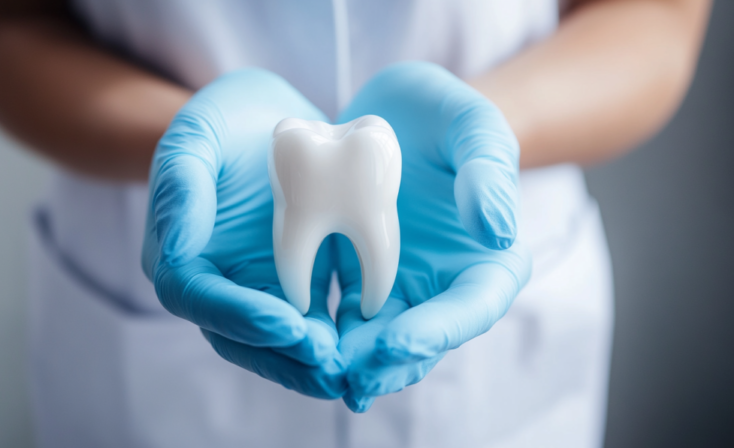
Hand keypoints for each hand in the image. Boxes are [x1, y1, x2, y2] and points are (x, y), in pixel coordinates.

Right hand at [142, 69, 345, 398]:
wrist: (265, 118)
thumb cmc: (222, 121)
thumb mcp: (197, 136)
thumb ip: (180, 186)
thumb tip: (174, 250)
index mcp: (179, 255)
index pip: (200, 300)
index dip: (241, 318)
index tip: (288, 325)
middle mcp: (217, 283)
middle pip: (241, 336)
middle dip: (284, 356)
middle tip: (331, 364)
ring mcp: (257, 287)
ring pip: (280, 338)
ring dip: (313, 359)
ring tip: (355, 369)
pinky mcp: (297, 282)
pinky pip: (316, 317)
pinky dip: (339, 335)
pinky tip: (372, 342)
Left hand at [335, 62, 531, 410]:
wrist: (398, 112)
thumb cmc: (447, 115)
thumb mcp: (473, 127)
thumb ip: (488, 173)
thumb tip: (499, 233)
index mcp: (488, 260)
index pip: (473, 308)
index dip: (439, 331)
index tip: (399, 341)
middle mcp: (447, 284)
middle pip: (423, 338)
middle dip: (386, 362)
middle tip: (346, 376)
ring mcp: (403, 286)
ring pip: (380, 337)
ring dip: (351, 358)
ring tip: (317, 369)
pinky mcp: (361, 279)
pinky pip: (343, 315)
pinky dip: (324, 332)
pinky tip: (296, 339)